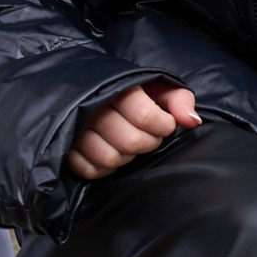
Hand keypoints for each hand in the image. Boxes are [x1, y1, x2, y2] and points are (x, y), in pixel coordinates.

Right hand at [66, 80, 199, 180]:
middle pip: (130, 141)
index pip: (145, 116)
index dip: (163, 126)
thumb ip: (179, 99)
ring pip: (109, 158)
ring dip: (128, 156)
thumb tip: (192, 121)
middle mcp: (92, 107)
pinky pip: (89, 170)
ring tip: (130, 143)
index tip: (166, 123)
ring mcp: (75, 128)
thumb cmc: (133, 91)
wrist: (88, 89)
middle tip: (150, 135)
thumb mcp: (158, 86)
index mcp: (117, 86)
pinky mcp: (65, 146)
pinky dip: (106, 168)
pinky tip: (114, 152)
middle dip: (149, 142)